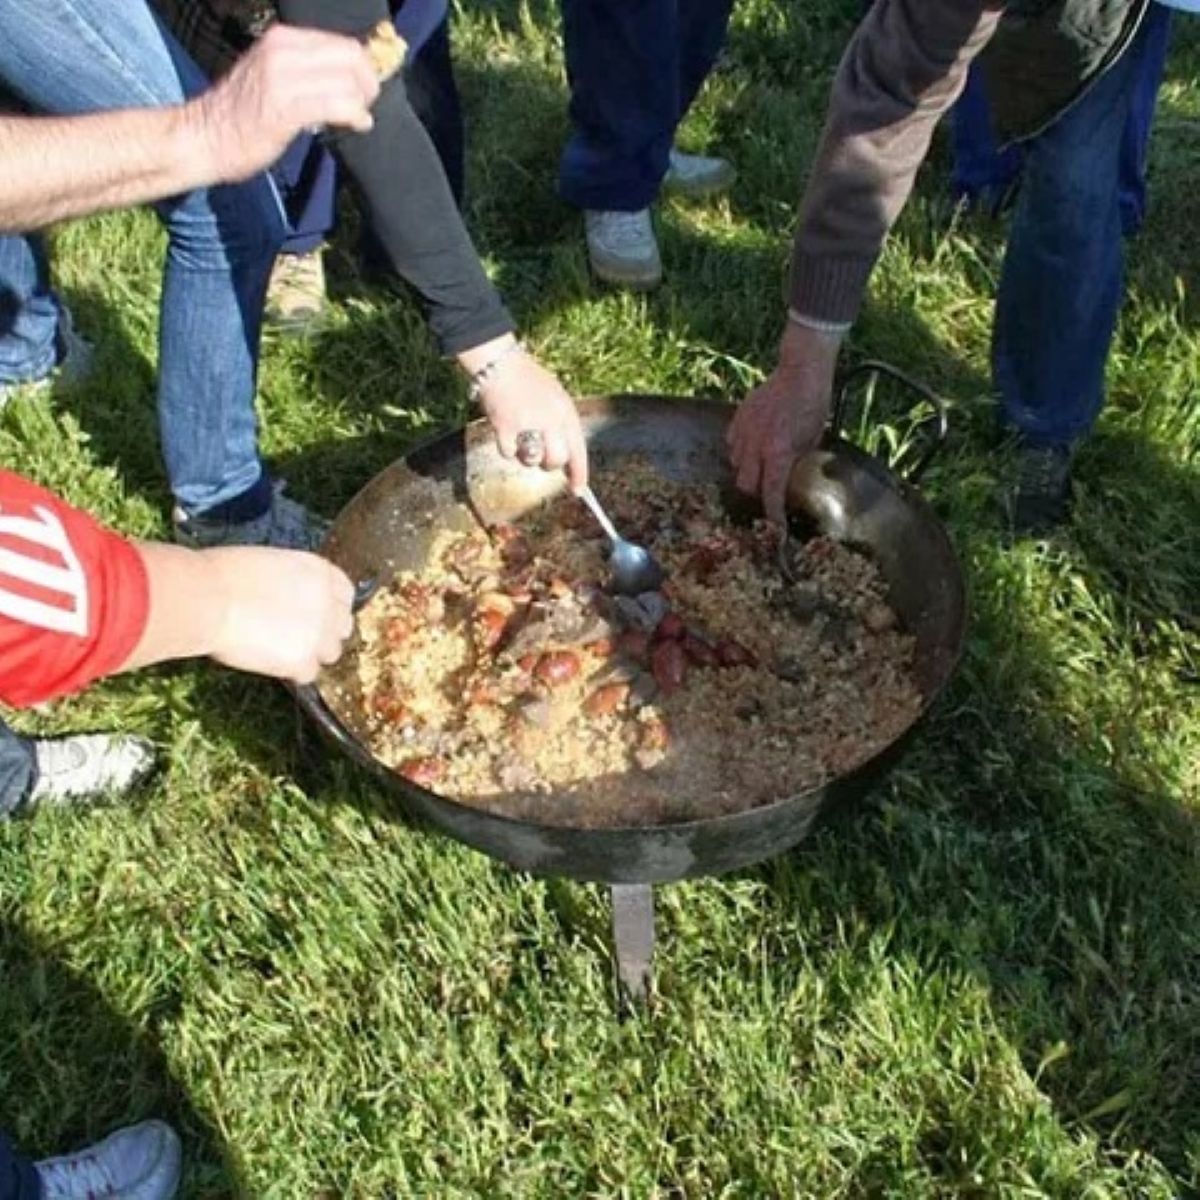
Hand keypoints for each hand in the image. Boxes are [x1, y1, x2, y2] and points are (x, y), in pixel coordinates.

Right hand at [189, 25, 379, 182]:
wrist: (204, 137)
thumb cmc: (241, 114)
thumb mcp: (272, 74)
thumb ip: (306, 70)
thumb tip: (347, 78)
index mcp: (280, 39)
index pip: (342, 43)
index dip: (362, 68)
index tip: (363, 90)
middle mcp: (281, 50)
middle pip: (351, 57)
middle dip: (368, 83)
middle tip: (365, 105)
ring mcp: (282, 77)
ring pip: (347, 81)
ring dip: (362, 102)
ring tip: (357, 118)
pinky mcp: (285, 108)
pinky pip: (337, 104)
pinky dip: (354, 115)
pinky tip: (356, 125)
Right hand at [206, 547, 354, 683]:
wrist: (207, 598)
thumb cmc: (223, 575)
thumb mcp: (270, 565)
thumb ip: (292, 583)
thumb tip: (290, 599)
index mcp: (319, 571)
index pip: (345, 593)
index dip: (331, 606)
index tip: (317, 614)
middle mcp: (328, 601)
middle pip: (343, 626)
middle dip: (325, 632)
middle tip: (298, 636)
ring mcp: (319, 633)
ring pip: (331, 653)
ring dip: (311, 654)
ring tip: (281, 651)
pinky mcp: (303, 660)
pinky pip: (309, 674)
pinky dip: (292, 672)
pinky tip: (272, 663)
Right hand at [463, 337, 589, 490]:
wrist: (500, 364)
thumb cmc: (528, 381)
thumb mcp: (556, 398)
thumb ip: (562, 425)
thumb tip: (564, 458)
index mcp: (566, 411)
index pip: (579, 449)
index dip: (579, 472)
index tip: (578, 489)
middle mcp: (551, 419)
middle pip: (556, 460)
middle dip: (549, 465)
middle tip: (541, 457)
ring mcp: (529, 424)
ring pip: (532, 460)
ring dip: (526, 457)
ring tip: (522, 438)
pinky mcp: (506, 427)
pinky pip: (509, 454)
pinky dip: (507, 448)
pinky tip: (506, 433)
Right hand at [727, 321, 842, 522]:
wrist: (800, 371)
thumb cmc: (813, 404)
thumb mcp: (812, 440)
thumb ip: (796, 461)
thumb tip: (788, 477)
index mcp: (778, 453)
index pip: (771, 494)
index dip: (773, 515)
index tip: (776, 529)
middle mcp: (756, 446)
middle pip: (746, 485)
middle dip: (756, 493)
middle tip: (769, 491)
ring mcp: (744, 431)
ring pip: (735, 465)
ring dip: (747, 471)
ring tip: (760, 465)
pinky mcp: (737, 418)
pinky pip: (731, 444)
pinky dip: (739, 451)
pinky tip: (752, 447)